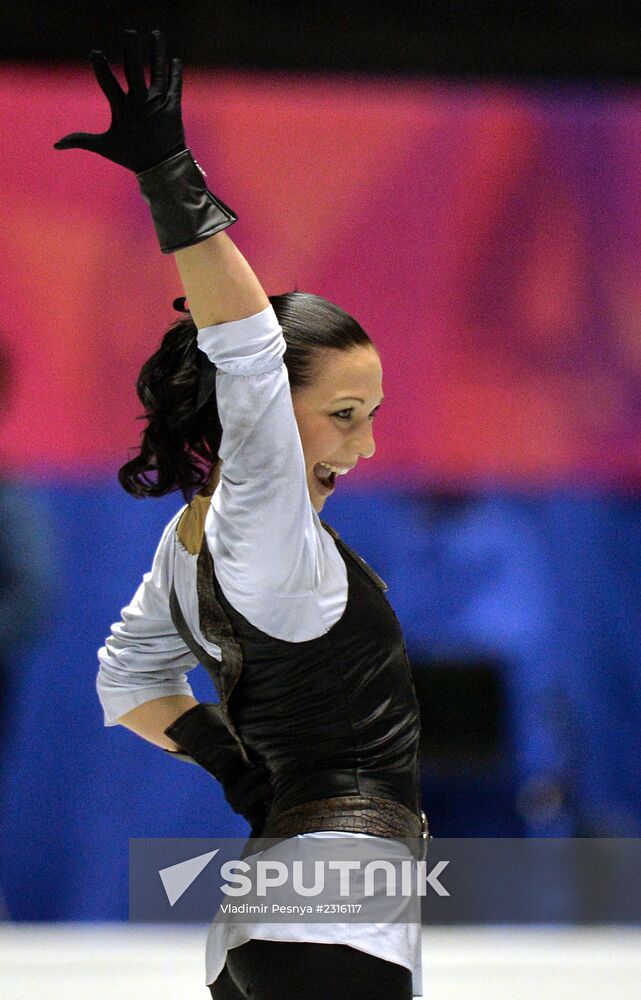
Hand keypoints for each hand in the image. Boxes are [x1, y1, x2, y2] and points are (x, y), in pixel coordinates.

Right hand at [54, 29, 185, 172]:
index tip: (94, 52)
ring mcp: (157, 103)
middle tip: (130, 32)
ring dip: (157, 52)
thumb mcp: (104, 147)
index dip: (100, 67)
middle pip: (134, 70)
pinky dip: (175, 72)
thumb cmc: (131, 157)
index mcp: (121, 109)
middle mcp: (140, 102)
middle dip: (131, 50)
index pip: (108, 83)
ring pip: (157, 72)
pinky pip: (175, 85)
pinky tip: (175, 59)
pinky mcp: (173, 107)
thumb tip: (55, 144)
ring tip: (156, 33)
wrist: (161, 169)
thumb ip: (81, 140)